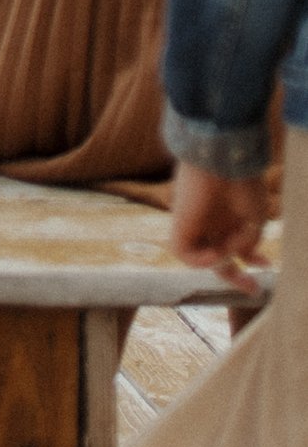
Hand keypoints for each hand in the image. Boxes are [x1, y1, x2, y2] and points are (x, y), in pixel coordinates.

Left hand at [168, 158, 271, 286]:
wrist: (225, 158)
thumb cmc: (243, 183)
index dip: (249, 260)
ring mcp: (194, 222)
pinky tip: (215, 253)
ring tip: (232, 245)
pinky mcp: (179, 221)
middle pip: (216, 257)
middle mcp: (210, 221)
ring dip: (222, 260)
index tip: (266, 265)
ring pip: (202, 255)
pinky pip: (183, 252)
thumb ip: (248, 242)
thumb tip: (239, 257)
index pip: (233, 245)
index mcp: (228, 216)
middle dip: (236, 276)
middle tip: (255, 288)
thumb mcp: (255, 218)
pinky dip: (199, 260)